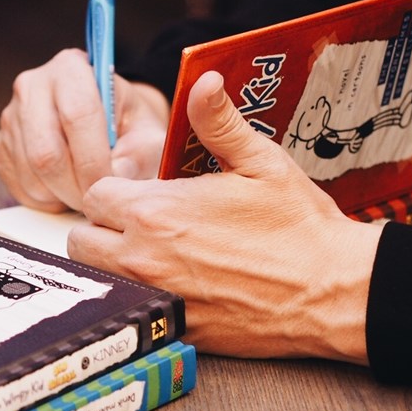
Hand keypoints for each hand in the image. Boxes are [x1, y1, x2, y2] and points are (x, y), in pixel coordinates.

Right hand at [0, 49, 169, 212]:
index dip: (95, 161)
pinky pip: (18, 185)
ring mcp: (11, 117)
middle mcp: (32, 86)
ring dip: (62, 197)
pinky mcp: (1, 146)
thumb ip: (140, 152)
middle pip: (47, 152)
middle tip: (97, 201)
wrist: (100, 118)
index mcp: (71, 68)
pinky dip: (46, 200)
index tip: (110, 187)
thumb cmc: (126, 123)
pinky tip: (66, 191)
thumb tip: (118, 174)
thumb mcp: (147, 131)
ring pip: (31, 174)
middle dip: (76, 188)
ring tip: (85, 193)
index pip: (78, 116)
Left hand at [69, 70, 382, 363]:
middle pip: (82, 240)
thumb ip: (218, 122)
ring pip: (97, 279)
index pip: (97, 193)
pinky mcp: (172, 329)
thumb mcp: (261, 162)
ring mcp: (155, 298)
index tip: (143, 193)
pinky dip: (139, 298)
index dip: (118, 190)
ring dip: (112, 264)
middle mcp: (144, 256)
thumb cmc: (299, 227)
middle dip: (103, 228)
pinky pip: (131, 312)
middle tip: (141, 225)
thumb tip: (203, 80)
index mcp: (156, 210)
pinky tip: (173, 285)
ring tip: (151, 253)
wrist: (330, 292)